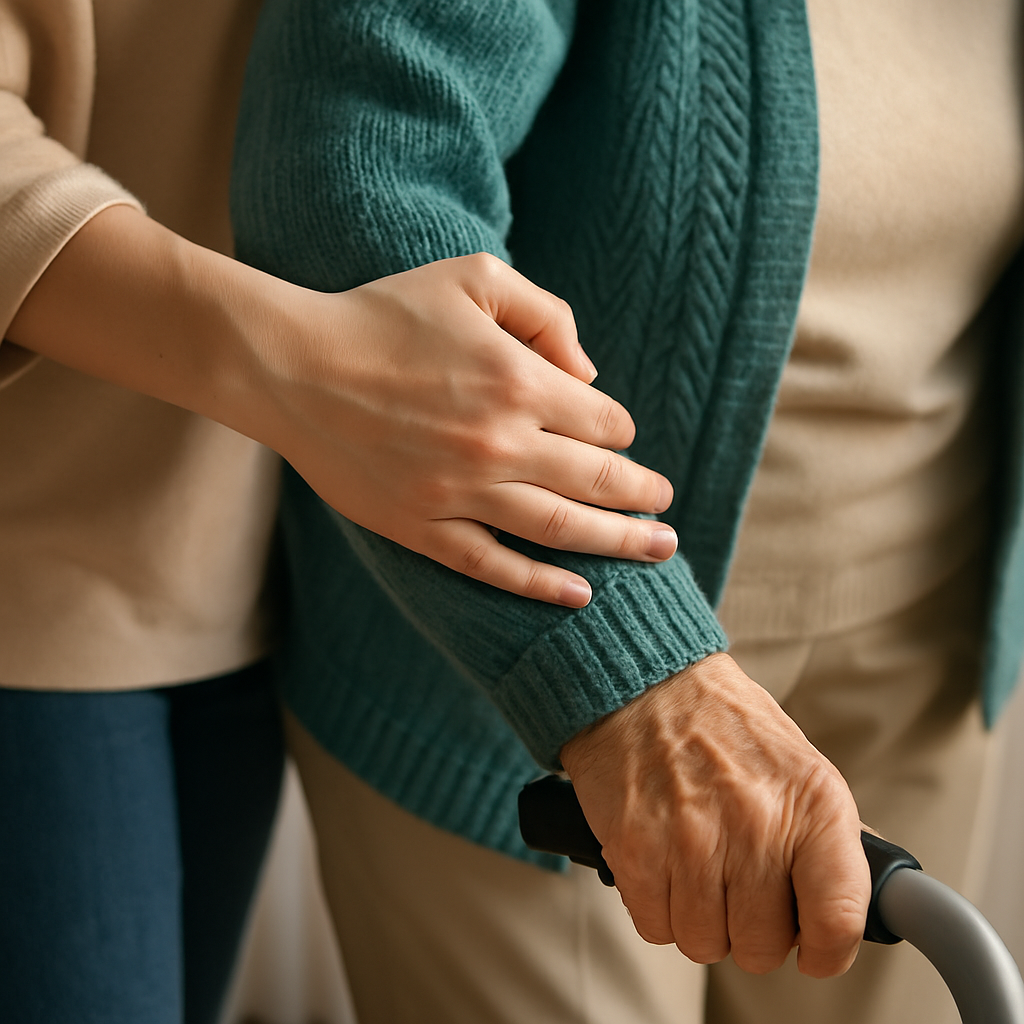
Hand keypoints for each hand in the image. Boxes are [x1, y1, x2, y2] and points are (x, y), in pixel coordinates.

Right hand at [9, 208, 675, 606]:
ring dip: (617, 542)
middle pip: (599, 481)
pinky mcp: (424, 529)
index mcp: (518, 381)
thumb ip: (546, 313)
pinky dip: (540, 585)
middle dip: (642, 496)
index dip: (618, 428)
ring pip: (562, 530)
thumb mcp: (473, 277)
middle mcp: (501, 444)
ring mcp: (462, 494)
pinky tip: (579, 595)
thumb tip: (588, 372)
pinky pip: (494, 568)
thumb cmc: (383, 314)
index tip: (614, 434)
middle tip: (666, 510)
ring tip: (656, 551)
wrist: (292, 366)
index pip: (603, 421)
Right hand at [560, 653, 868, 976]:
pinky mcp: (636, 848)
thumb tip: (873, 900)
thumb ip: (827, 836)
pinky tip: (663, 864)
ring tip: (696, 868)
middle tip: (738, 889)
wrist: (643, 682)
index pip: (838, 919)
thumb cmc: (721, 724)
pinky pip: (656, 926)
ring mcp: (692, 838)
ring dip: (701, 920)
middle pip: (762, 946)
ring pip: (704, 943)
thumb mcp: (798, 764)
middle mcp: (755, 822)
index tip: (813, 949)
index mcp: (811, 801)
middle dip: (751, 930)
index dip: (827, 951)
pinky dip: (658, 907)